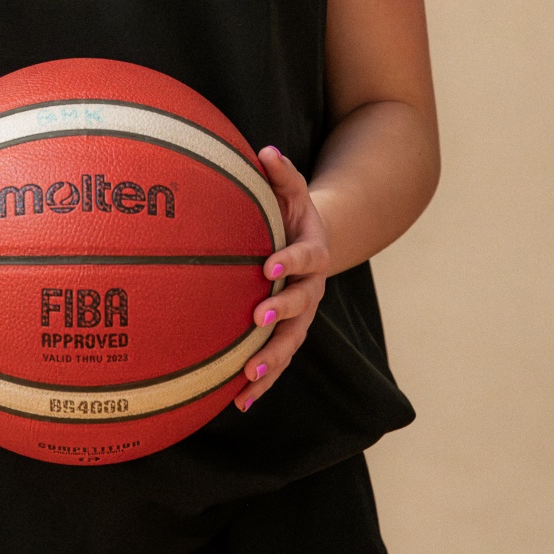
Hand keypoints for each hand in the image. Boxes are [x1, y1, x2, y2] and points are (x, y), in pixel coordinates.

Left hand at [234, 146, 328, 410]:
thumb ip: (281, 172)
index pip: (307, 258)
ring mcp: (302, 316)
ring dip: (271, 361)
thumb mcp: (290, 189)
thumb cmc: (291, 212)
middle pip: (302, 307)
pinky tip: (239, 403)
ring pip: (291, 343)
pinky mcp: (288, 335)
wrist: (311, 241)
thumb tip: (265, 150)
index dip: (291, 262)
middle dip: (281, 313)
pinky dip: (262, 383)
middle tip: (257, 317)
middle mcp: (313, 288)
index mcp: (314, 251)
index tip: (269, 266)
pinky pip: (278, 362)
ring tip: (248, 377)